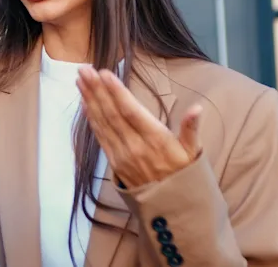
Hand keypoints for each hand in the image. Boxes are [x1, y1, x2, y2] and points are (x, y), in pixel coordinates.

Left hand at [77, 67, 202, 188]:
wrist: (173, 207)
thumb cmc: (185, 174)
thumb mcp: (193, 152)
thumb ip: (191, 129)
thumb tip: (197, 109)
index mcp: (156, 140)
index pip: (132, 112)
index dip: (117, 92)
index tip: (104, 73)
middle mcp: (135, 147)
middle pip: (112, 114)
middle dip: (97, 90)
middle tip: (84, 69)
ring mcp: (122, 155)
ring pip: (103, 123)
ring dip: (90, 100)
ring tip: (80, 79)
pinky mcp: (114, 163)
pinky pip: (100, 137)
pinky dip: (91, 119)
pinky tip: (84, 103)